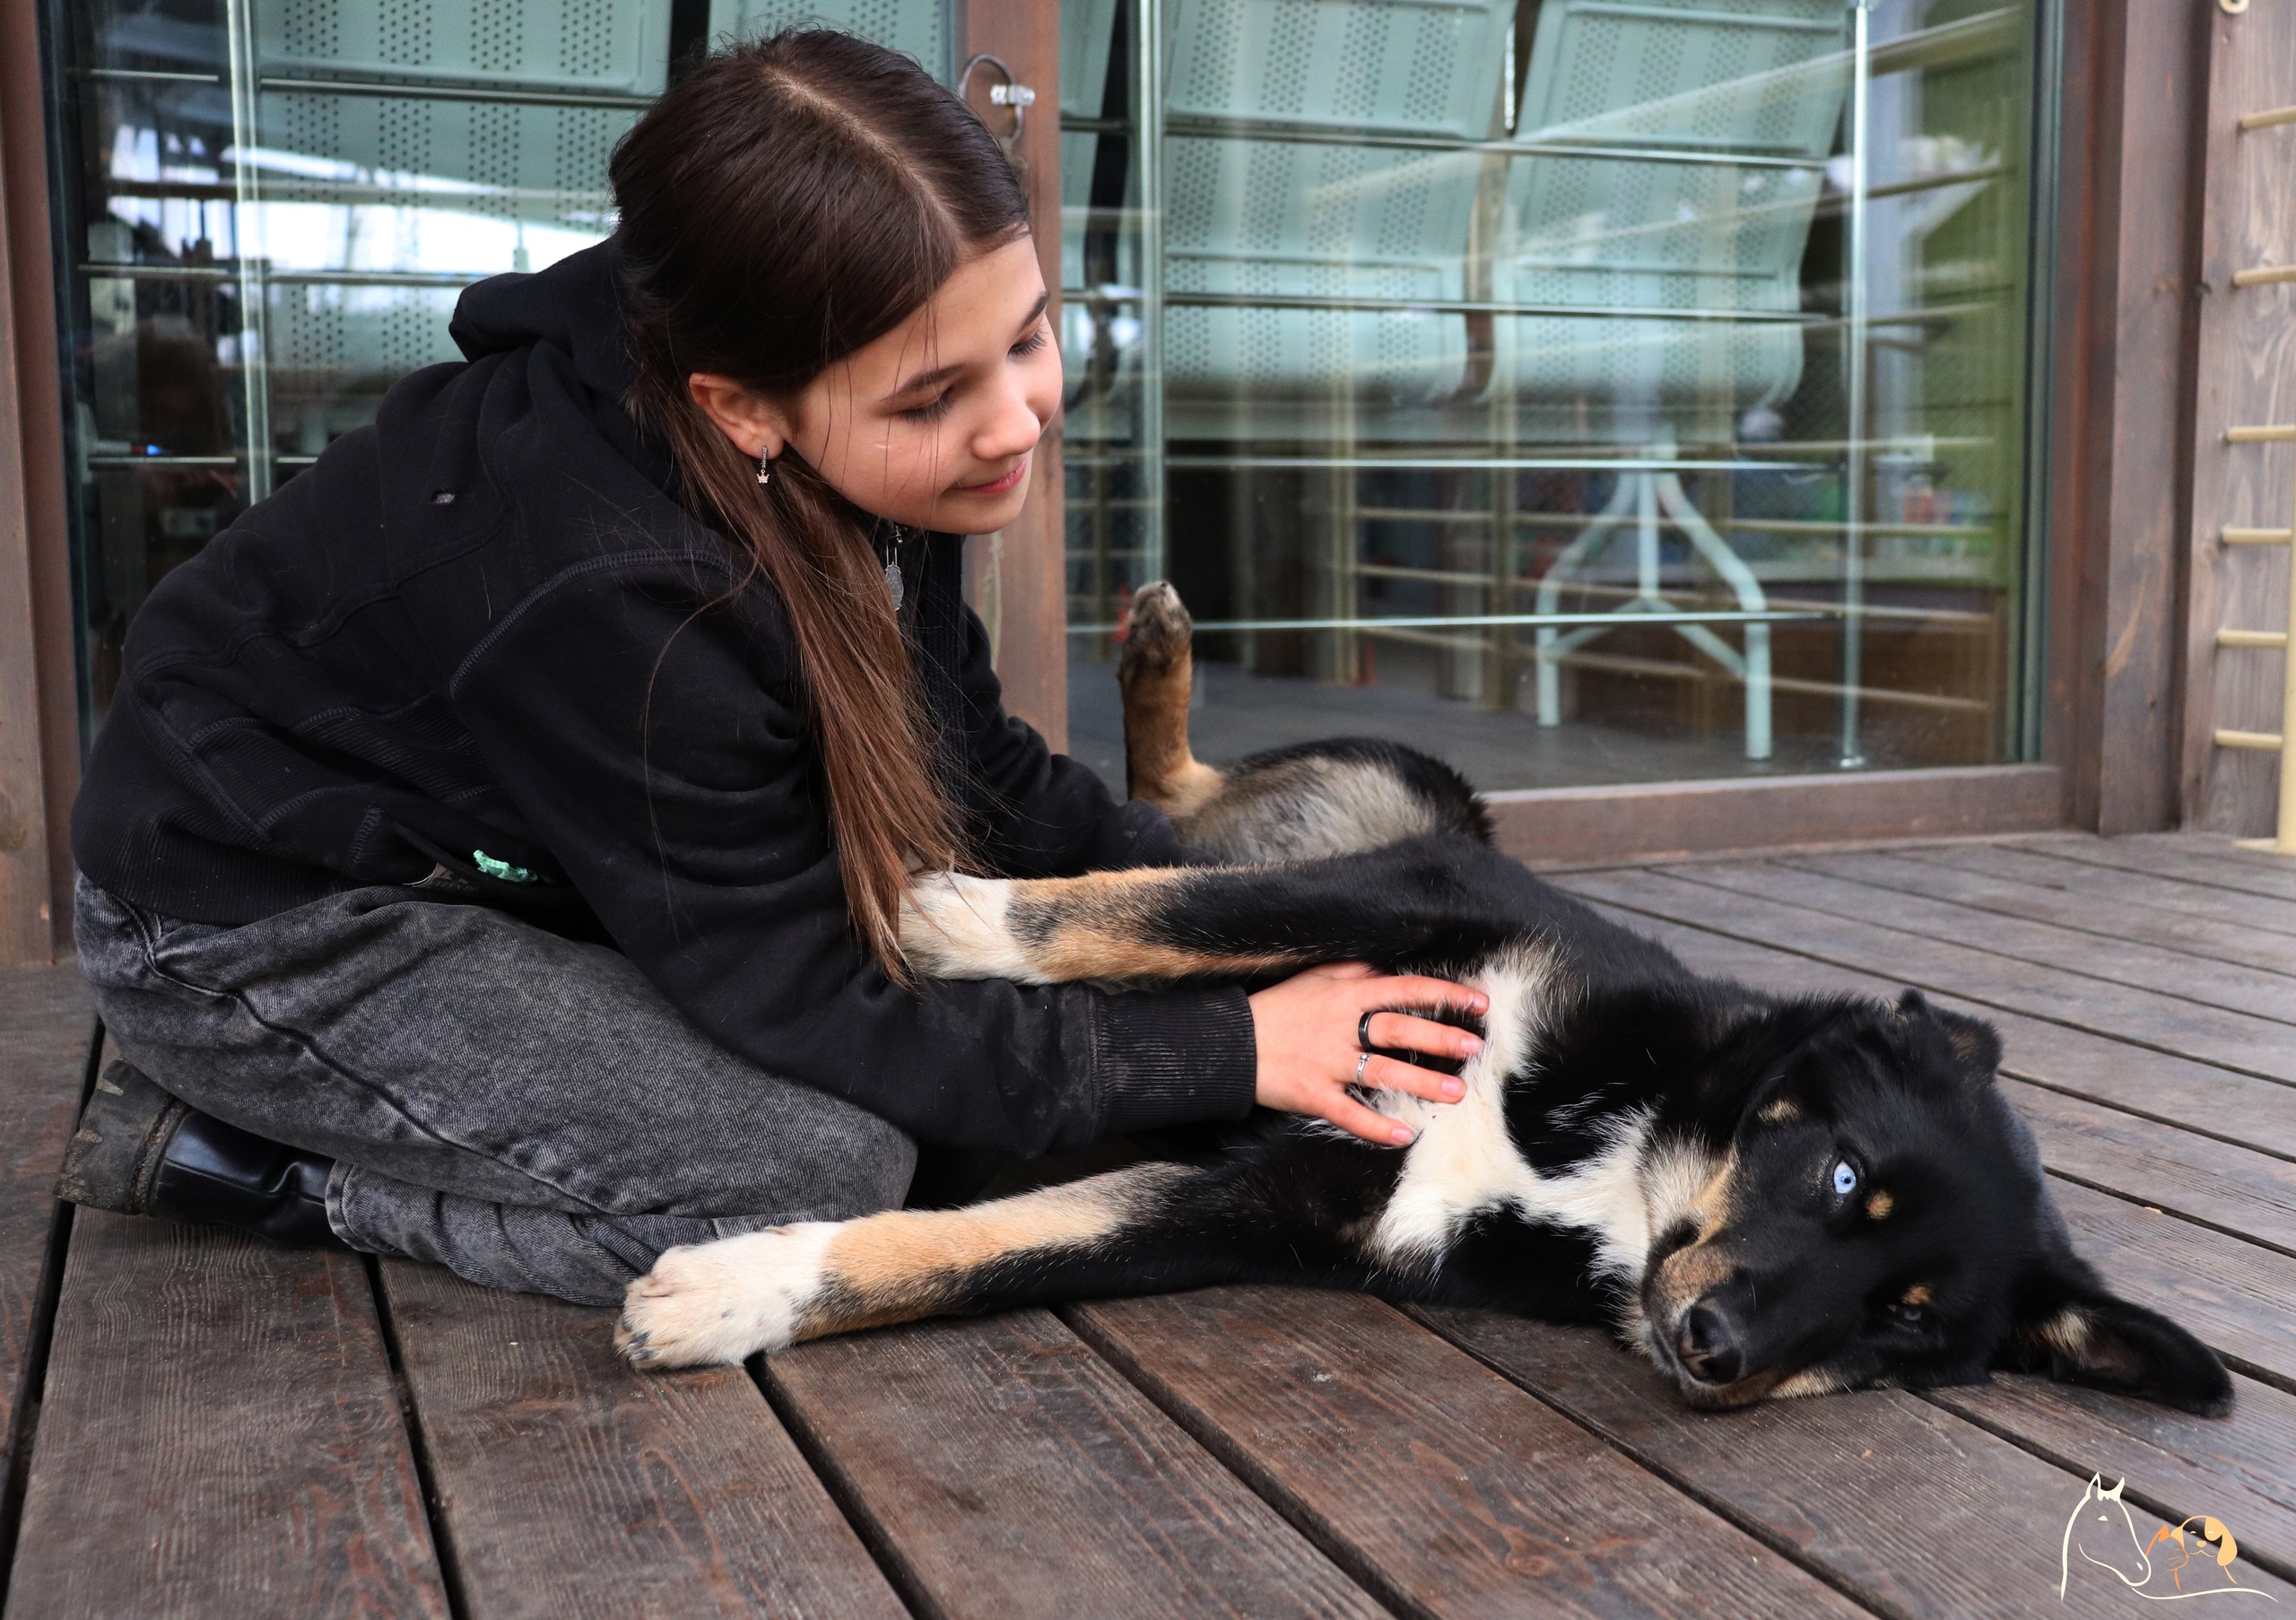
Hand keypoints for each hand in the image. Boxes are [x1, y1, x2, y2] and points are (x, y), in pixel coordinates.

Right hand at [1247, 962, 1488, 1146]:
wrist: (1226, 1042)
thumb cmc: (1273, 1008)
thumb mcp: (1311, 978)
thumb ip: (1351, 971)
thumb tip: (1384, 968)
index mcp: (1345, 995)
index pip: (1404, 990)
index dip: (1443, 995)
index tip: (1477, 1003)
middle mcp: (1341, 1028)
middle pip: (1398, 1031)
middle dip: (1439, 1038)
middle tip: (1475, 1047)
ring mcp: (1327, 1063)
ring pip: (1381, 1073)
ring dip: (1421, 1084)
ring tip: (1456, 1093)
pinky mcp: (1311, 1093)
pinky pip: (1348, 1113)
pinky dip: (1375, 1126)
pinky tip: (1403, 1134)